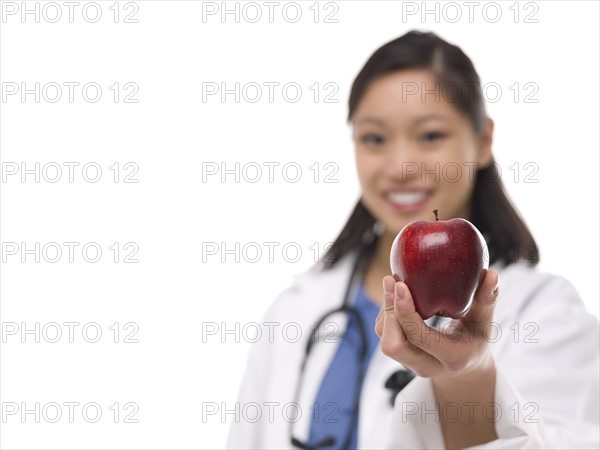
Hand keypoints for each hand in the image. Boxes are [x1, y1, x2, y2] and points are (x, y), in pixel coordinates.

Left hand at [374, 269, 499, 377]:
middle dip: (390, 312)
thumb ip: (487, 300)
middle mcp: (427, 365)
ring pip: (385, 340)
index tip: (401, 284)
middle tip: (392, 279)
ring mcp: (411, 363)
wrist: (465, 366)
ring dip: (386, 310)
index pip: (419, 337)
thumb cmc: (476, 338)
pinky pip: (385, 334)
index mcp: (451, 358)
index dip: (406, 312)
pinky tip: (394, 293)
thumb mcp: (485, 323)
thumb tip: (492, 274)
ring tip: (393, 282)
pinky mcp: (401, 354)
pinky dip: (386, 313)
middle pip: (394, 345)